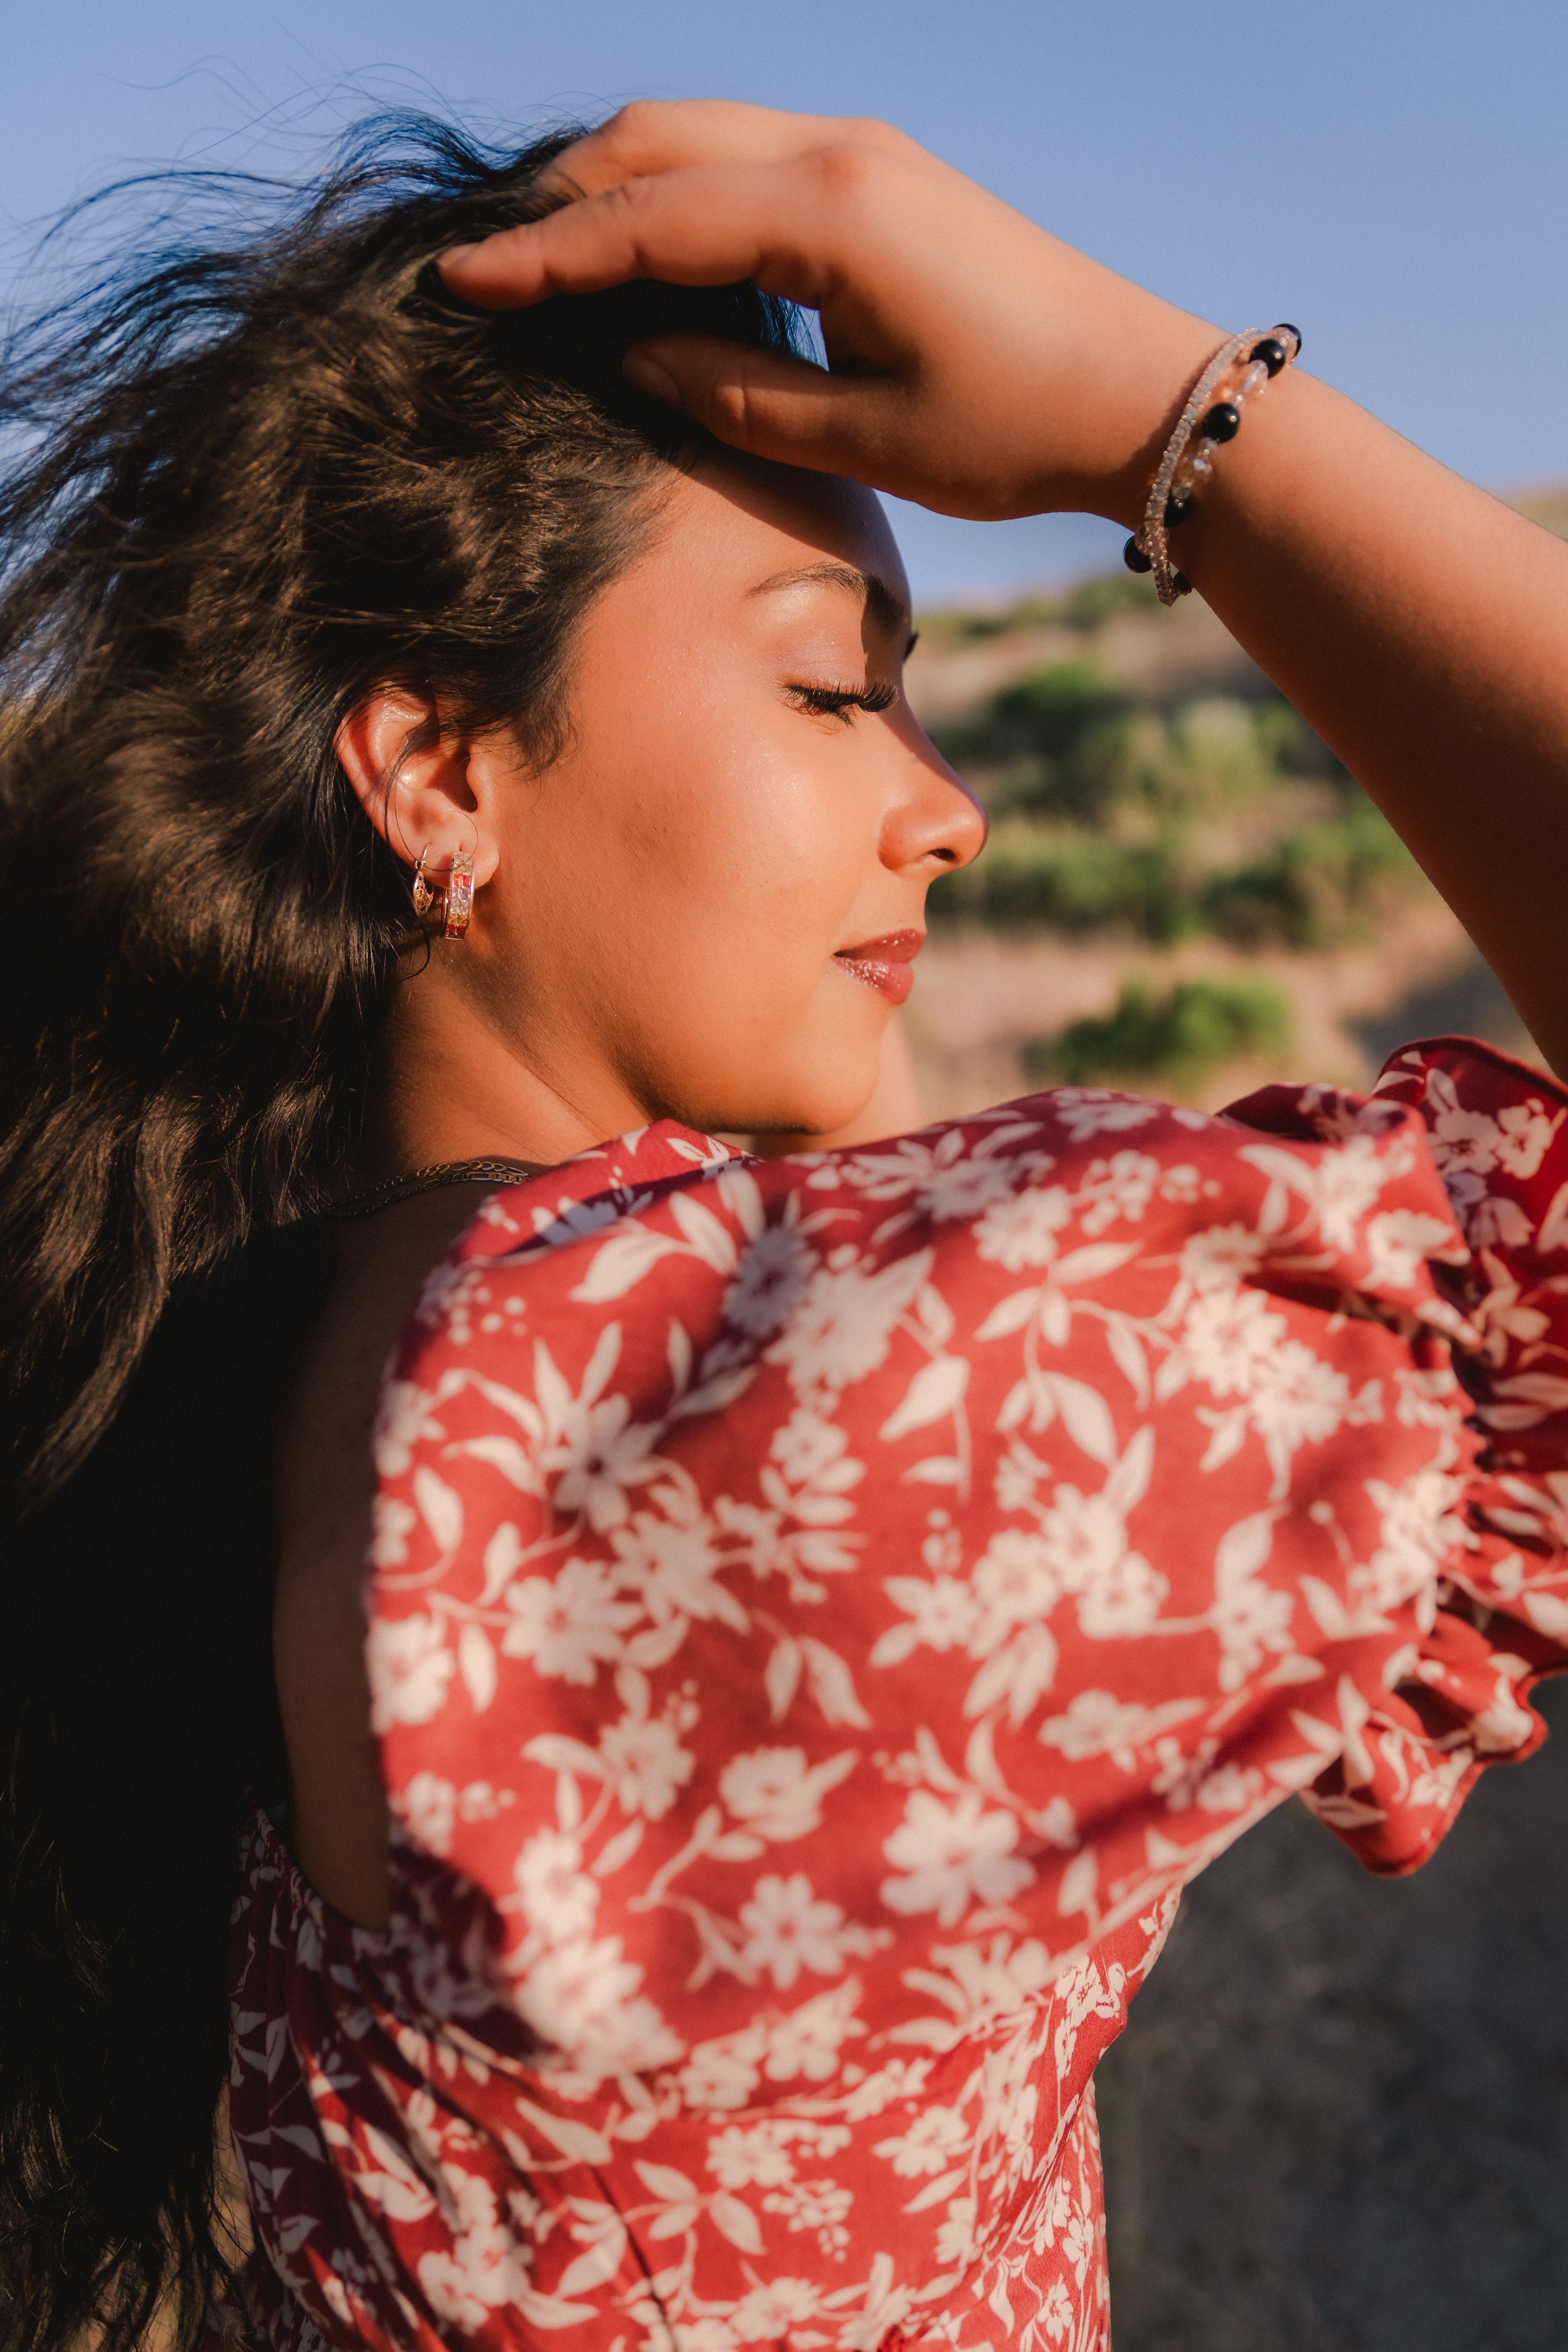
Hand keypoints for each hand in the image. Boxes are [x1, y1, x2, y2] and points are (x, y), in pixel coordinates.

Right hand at [439, 100, 1219, 526]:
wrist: (1135, 393)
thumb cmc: (1010, 429)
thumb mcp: (859, 439)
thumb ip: (730, 394)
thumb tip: (633, 356)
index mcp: (828, 214)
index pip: (646, 220)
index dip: (545, 256)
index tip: (462, 280)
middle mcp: (839, 153)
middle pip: (657, 139)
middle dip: (562, 198)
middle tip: (489, 264)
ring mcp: (864, 151)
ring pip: (698, 132)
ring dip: (616, 182)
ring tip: (549, 253)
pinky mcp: (881, 174)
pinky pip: (746, 154)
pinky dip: (677, 186)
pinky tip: (647, 246)